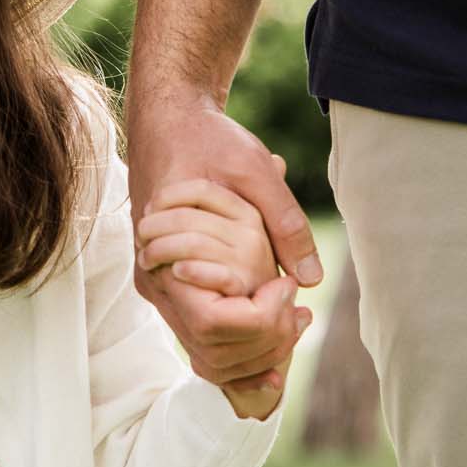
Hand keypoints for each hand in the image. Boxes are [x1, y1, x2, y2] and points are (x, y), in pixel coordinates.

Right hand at [125, 88, 318, 396]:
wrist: (166, 118)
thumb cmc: (206, 139)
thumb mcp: (254, 172)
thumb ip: (284, 224)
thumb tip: (311, 279)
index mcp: (166, 255)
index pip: (212, 326)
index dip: (258, 323)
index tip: (288, 292)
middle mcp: (155, 279)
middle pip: (209, 347)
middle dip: (261, 344)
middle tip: (301, 317)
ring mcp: (158, 282)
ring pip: (204, 344)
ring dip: (252, 341)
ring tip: (293, 316)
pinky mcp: (167, 279)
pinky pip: (202, 323)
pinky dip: (239, 327)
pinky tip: (273, 308)